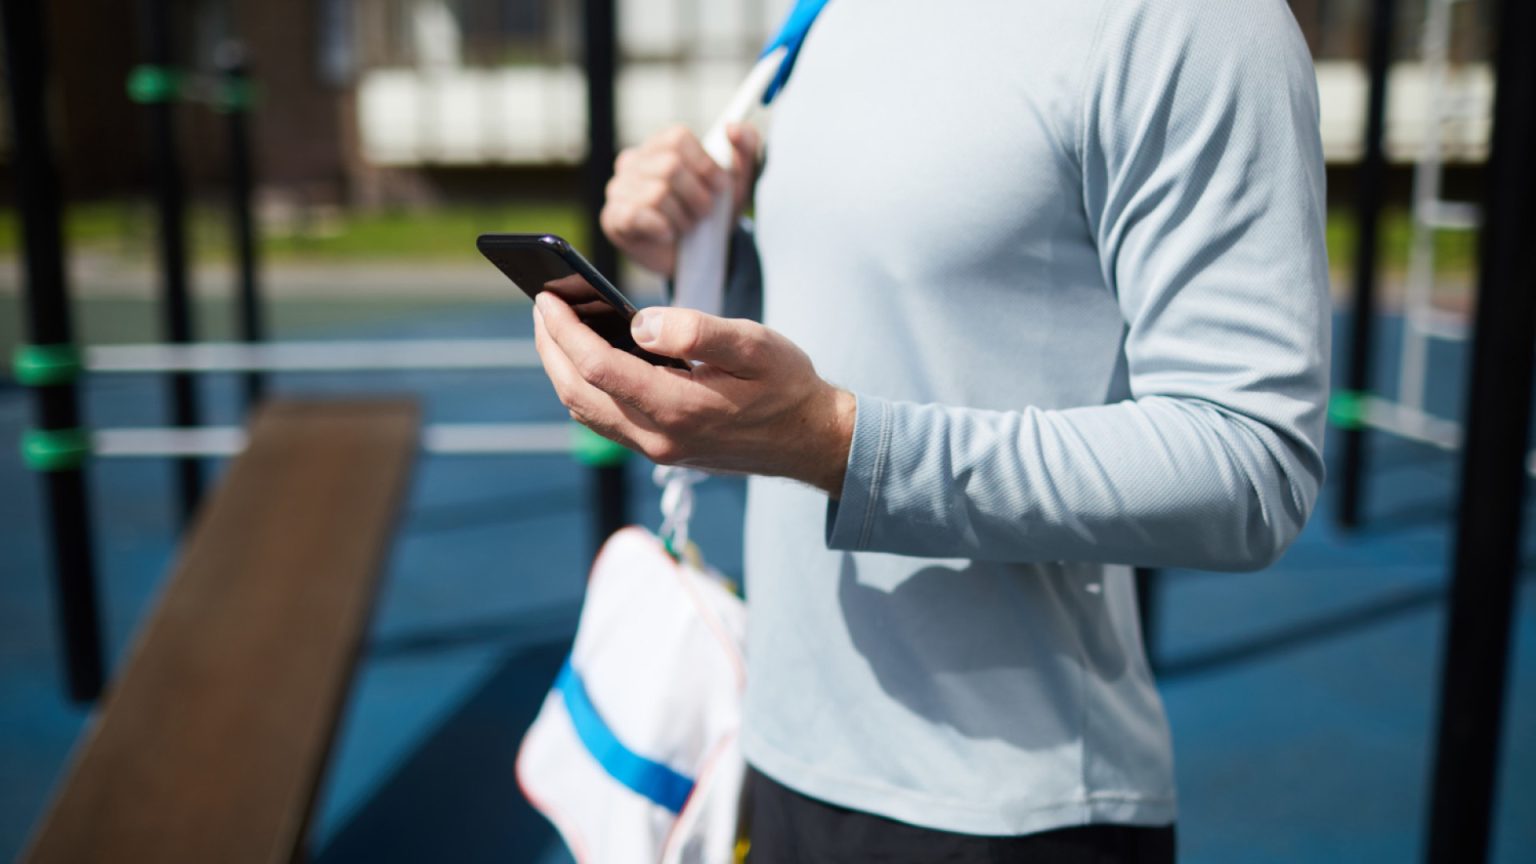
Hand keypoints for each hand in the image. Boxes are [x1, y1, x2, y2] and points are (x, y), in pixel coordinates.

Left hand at [532, 292, 854, 496]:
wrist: (810, 440)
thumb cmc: (787, 385)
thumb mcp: (755, 346)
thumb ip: (697, 332)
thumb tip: (640, 324)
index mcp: (679, 410)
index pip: (597, 368)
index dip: (564, 330)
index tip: (547, 297)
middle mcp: (659, 438)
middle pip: (578, 394)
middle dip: (550, 348)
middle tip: (540, 306)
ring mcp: (657, 449)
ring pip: (586, 412)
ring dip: (561, 370)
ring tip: (554, 327)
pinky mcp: (661, 450)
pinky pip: (605, 420)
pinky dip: (583, 387)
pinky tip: (586, 357)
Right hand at [600, 123, 760, 277]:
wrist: (699, 258)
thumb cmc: (714, 213)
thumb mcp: (738, 183)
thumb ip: (746, 148)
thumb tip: (733, 127)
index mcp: (661, 145)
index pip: (677, 138)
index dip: (705, 165)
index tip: (720, 187)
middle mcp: (634, 161)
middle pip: (670, 166)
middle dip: (697, 196)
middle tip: (703, 213)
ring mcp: (619, 189)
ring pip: (657, 194)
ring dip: (683, 217)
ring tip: (686, 226)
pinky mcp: (613, 218)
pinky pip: (636, 215)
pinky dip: (662, 228)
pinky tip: (668, 234)